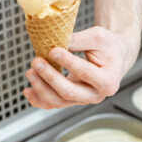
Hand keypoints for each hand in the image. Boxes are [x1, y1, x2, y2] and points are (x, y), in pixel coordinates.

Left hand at [23, 26, 138, 108]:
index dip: (67, 62)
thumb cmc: (108, 46)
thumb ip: (78, 40)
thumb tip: (55, 41)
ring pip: (59, 101)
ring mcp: (83, 100)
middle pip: (69, 92)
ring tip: (30, 72)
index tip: (53, 50)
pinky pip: (53, 104)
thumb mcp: (98, 37)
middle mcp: (96, 95)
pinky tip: (28, 91)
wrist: (113, 57)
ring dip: (41, 88)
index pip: (85, 73)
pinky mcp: (72, 100)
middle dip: (50, 77)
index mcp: (108, 81)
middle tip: (36, 61)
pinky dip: (39, 100)